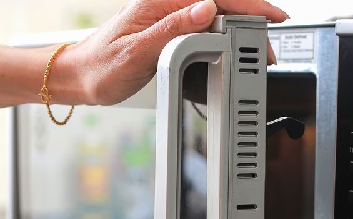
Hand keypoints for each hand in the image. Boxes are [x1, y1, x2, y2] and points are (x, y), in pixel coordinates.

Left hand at [60, 0, 287, 105]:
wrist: (80, 77)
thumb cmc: (102, 67)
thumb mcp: (139, 51)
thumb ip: (175, 28)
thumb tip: (207, 9)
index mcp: (160, 2)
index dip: (249, 6)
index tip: (272, 17)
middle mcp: (166, 3)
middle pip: (221, 3)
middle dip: (251, 20)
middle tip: (268, 46)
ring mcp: (169, 15)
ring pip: (216, 14)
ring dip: (241, 29)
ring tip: (257, 49)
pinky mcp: (170, 27)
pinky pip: (206, 25)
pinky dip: (226, 34)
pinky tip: (236, 44)